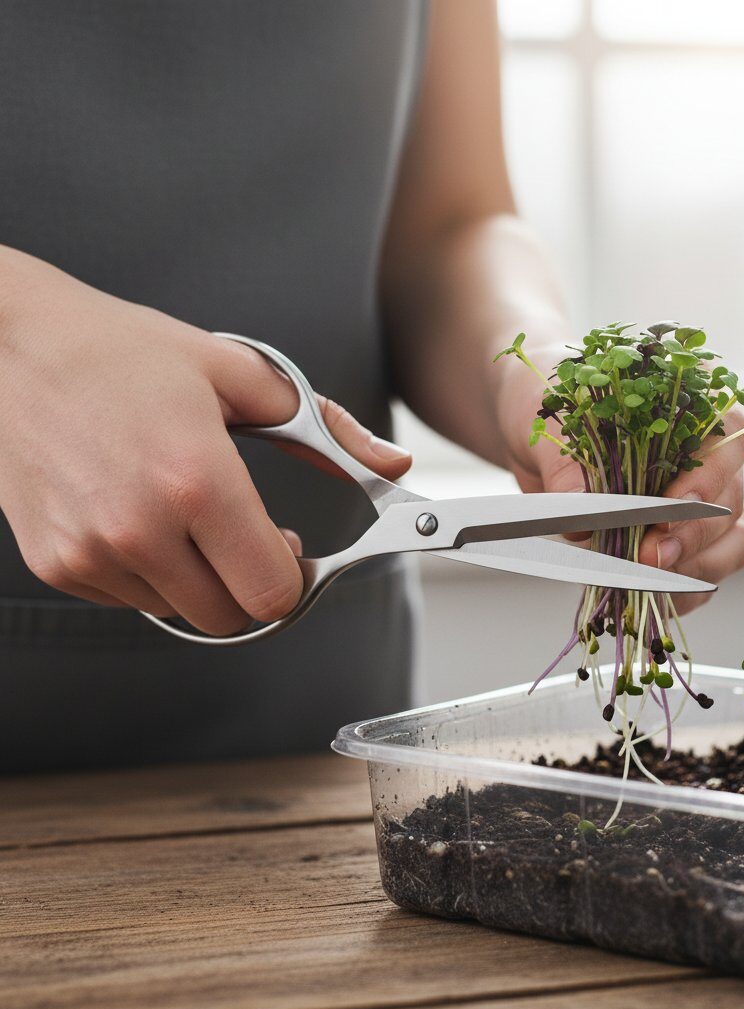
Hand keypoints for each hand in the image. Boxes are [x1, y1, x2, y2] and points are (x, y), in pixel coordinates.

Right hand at [0, 247, 410, 634]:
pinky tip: (141, 517)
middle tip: (247, 536)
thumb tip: (395, 465)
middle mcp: (139, 528)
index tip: (292, 549)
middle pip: (232, 618)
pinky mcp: (55, 563)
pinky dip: (151, 575)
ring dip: (200, 581)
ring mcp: (90, 552)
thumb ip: (328, 431)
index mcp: (197, 480)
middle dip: (253, 585)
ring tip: (187, 515)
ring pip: (181, 614)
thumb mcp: (240, 376)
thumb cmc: (126, 352)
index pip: (273, 592)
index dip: (295, 578)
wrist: (7, 345)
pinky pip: (131, 601)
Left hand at [500, 358, 743, 612]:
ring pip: (729, 543)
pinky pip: (701, 572)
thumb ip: (565, 460)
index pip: (728, 441)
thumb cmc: (550, 401)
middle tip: (649, 558)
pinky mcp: (680, 538)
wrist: (530, 427)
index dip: (707, 479)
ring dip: (693, 570)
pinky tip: (647, 598)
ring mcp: (701, 500)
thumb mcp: (549, 416)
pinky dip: (679, 591)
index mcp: (693, 404)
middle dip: (692, 537)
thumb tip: (578, 509)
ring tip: (646, 582)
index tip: (666, 512)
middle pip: (731, 502)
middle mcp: (709, 454)